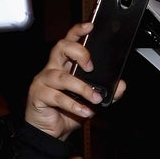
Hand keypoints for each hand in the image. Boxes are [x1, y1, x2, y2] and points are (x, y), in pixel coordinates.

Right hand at [24, 22, 113, 139]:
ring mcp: (43, 81)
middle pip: (60, 48)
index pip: (69, 41)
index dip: (78, 31)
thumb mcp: (92, 102)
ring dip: (82, 87)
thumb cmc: (68, 112)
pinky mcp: (38, 95)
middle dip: (78, 52)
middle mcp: (52, 68)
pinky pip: (57, 97)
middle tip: (91, 66)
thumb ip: (107, 93)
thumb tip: (121, 85)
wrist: (52, 132)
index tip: (90, 26)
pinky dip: (74, 105)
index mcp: (65, 65)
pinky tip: (86, 111)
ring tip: (95, 99)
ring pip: (62, 77)